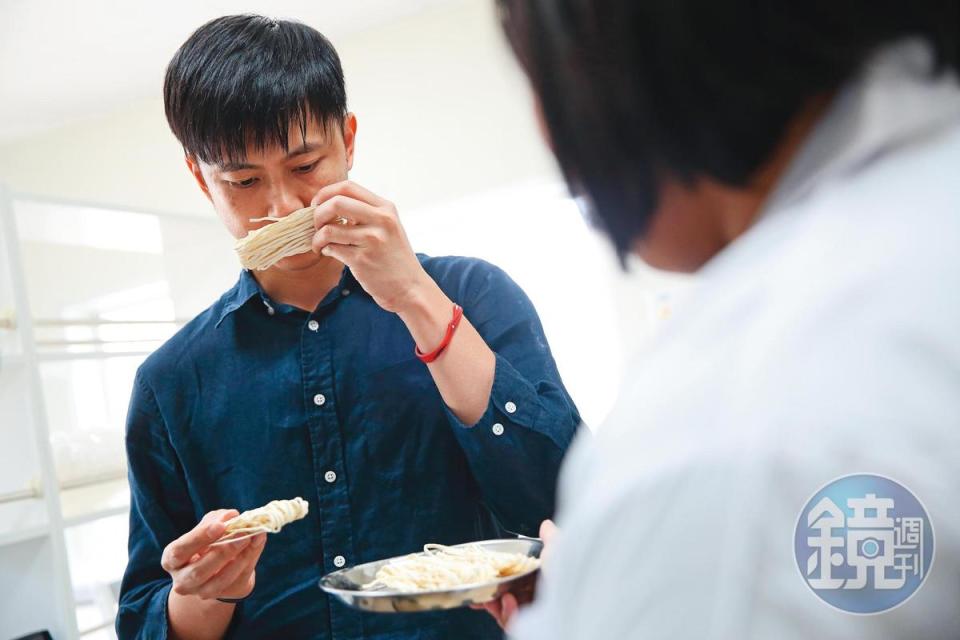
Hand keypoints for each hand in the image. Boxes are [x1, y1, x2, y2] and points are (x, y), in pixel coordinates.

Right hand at [161, 509, 266, 600]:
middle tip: (243, 533)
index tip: (221, 526)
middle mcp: (182, 580)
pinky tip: (255, 546)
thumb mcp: (210, 526)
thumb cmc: (210, 541)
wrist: (220, 565)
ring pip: (218, 582)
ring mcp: (199, 592)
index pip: (180, 551)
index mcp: (171, 559)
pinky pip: (234, 582)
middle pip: (198, 572)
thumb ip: (219, 519)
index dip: (199, 538)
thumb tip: (232, 516)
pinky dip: (247, 562)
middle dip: (223, 551)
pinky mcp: (221, 595)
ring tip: (252, 538)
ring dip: (239, 559)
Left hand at [310, 180, 432, 312]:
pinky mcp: (362, 260)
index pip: (348, 187)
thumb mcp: (388, 226)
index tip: (318, 204)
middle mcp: (381, 220)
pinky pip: (331, 248)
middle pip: (336, 203)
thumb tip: (329, 202)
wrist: (410, 288)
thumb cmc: (394, 257)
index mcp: (386, 208)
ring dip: (317, 237)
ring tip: (320, 244)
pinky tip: (328, 252)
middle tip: (316, 225)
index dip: (325, 193)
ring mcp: (372, 240)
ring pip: (329, 229)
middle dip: (318, 213)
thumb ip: (366, 212)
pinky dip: (324, 249)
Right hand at [473, 520, 558, 629]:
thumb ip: (551, 538)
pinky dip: (505, 611)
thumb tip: (546, 525)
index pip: (519, 577)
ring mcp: (533, 614)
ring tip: (503, 594)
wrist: (576, 601)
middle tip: (485, 585)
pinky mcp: (529, 627)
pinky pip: (509, 621)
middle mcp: (539, 597)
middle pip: (508, 593)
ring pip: (504, 609)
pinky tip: (509, 602)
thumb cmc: (569, 574)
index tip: (491, 571)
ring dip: (497, 600)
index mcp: (546, 579)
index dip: (503, 574)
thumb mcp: (560, 549)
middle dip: (493, 589)